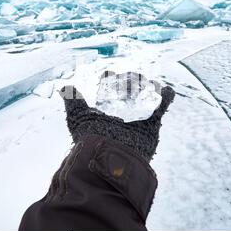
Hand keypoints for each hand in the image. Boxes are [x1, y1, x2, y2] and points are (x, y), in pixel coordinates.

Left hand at [59, 72, 174, 161]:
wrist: (109, 157)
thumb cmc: (91, 138)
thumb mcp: (78, 118)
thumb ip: (73, 101)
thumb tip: (64, 87)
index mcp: (105, 113)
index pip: (108, 93)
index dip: (108, 82)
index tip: (107, 74)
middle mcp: (121, 117)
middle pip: (127, 94)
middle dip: (128, 82)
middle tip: (128, 76)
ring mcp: (136, 121)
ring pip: (144, 99)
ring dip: (145, 87)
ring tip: (144, 80)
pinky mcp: (150, 126)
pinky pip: (160, 110)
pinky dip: (165, 98)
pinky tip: (166, 90)